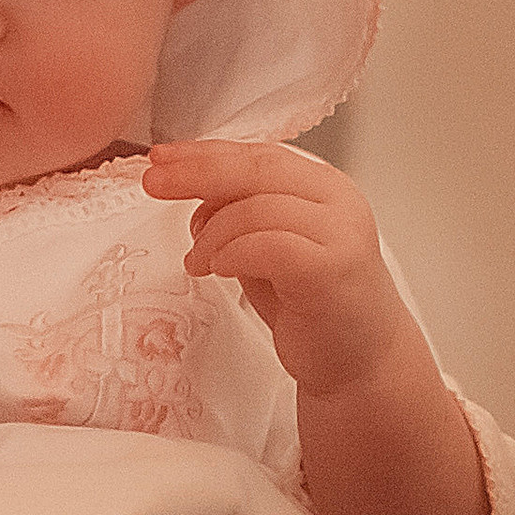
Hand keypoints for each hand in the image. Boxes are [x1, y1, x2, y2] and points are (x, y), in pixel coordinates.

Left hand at [141, 139, 416, 398]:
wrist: (361, 361)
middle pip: (256, 169)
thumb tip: (187, 188)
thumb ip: (240, 213)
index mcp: (324, 186)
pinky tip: (218, 270)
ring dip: (211, 234)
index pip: (258, 153)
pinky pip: (267, 246)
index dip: (205, 152)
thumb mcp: (268, 245)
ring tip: (198, 262)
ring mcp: (340, 234)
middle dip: (196, 173)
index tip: (161, 158)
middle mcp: (338, 202)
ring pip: (256, 208)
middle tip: (153, 184)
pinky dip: (232, 254)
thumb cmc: (312, 305)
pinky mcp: (331, 269)